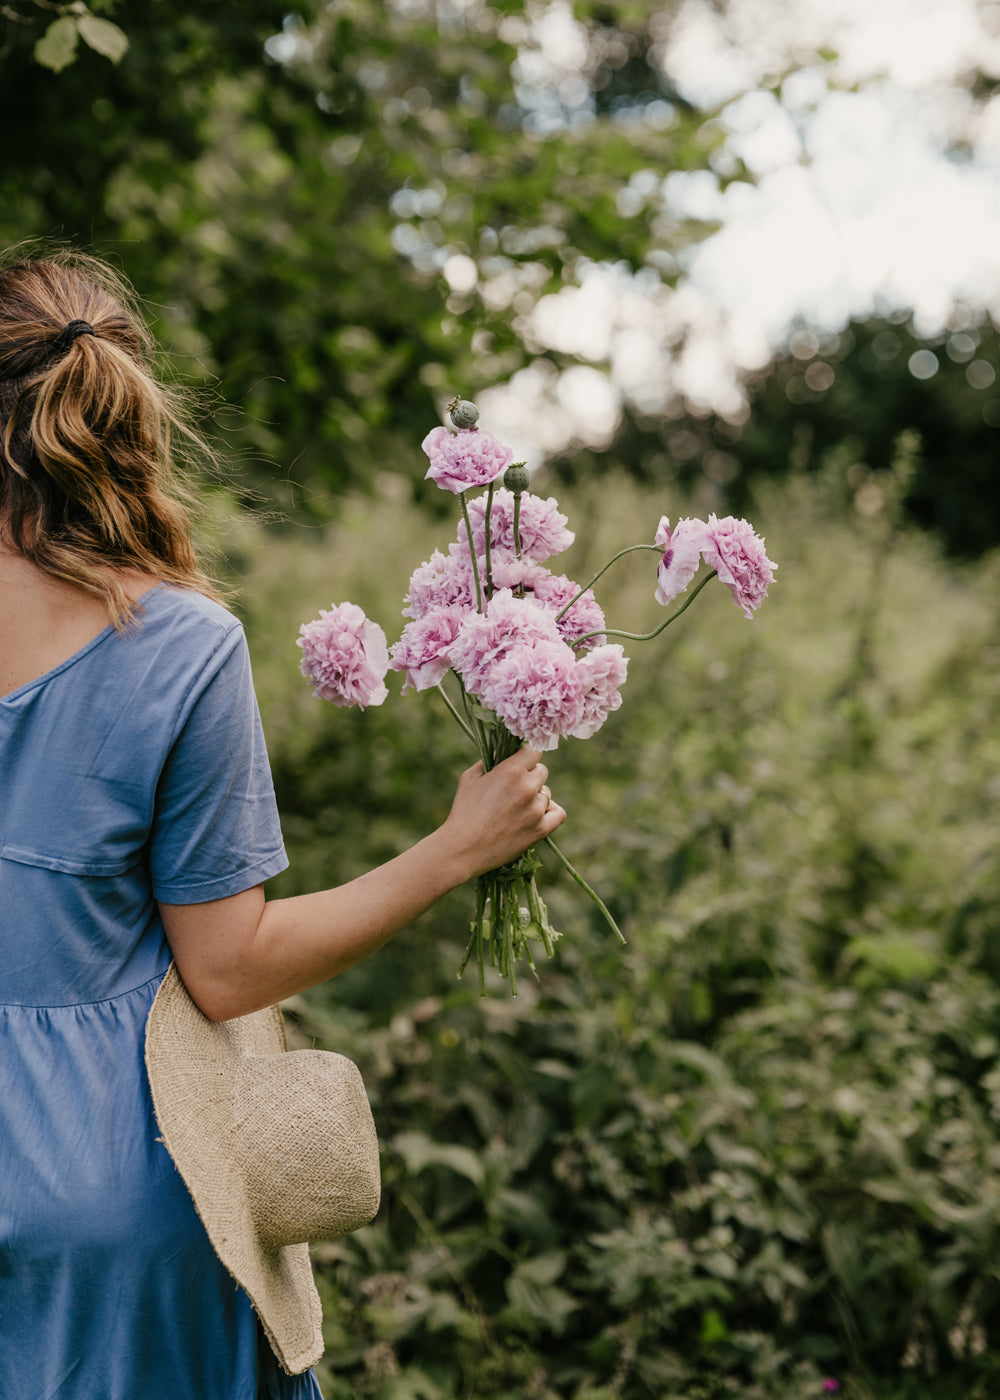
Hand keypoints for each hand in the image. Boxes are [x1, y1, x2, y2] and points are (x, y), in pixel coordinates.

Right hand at [438, 747, 565, 881]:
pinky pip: (558, 814)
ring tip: (517, 808)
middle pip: (542, 771)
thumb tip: (502, 753)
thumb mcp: (470, 778)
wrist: (463, 848)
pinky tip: (538, 815)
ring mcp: (535, 809)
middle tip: (515, 788)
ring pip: (547, 793)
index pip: (534, 751)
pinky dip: (550, 812)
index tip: (520, 764)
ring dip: (536, 797)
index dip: (526, 757)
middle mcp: (527, 787)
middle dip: (530, 776)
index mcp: (510, 771)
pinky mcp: (540, 830)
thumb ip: (489, 761)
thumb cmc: (463, 812)